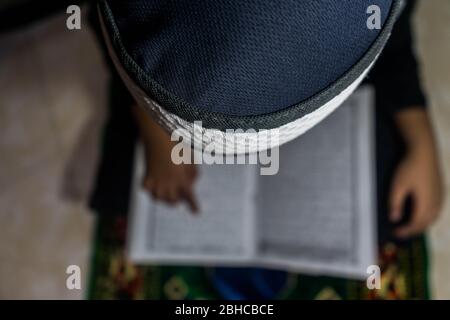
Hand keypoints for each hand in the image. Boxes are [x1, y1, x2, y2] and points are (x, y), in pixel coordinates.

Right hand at [132, 104, 198, 212]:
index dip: (193, 205)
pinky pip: (147, 189)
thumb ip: (193, 172)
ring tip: (167, 194)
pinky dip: (150, 189)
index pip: (190, 196)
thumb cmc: (177, 144)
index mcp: (182, 178)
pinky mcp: (146, 176)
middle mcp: (169, 183)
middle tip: (180, 199)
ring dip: (164, 198)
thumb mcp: (191, 157)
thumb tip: (192, 183)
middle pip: (173, 201)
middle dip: (177, 200)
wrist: (158, 135)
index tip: (196, 212)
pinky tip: (153, 187)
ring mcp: (156, 181)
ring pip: (159, 198)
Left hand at [390, 110, 443, 238]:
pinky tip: (421, 214)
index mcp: (425, 204)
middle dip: (413, 230)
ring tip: (409, 226)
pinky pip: (437, 210)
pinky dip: (428, 217)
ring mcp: (441, 197)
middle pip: (426, 223)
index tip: (396, 233)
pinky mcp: (442, 191)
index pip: (416, 224)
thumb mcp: (397, 186)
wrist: (424, 152)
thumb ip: (395, 203)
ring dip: (422, 224)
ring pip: (433, 218)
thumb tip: (394, 218)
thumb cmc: (409, 168)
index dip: (406, 231)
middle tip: (401, 232)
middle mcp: (436, 203)